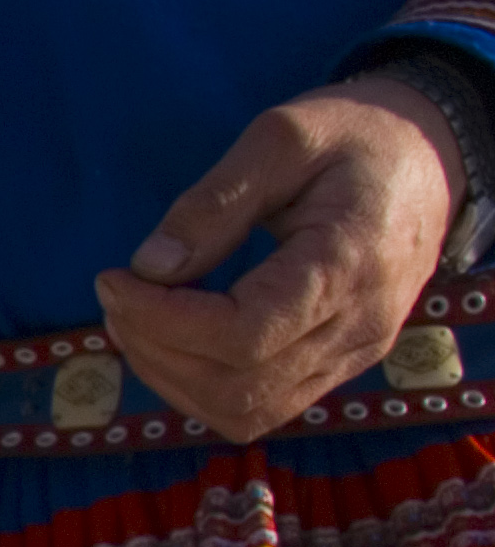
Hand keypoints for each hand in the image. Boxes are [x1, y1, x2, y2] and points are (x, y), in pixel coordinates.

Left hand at [95, 79, 458, 441]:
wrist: (430, 155)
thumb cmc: (357, 136)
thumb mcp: (282, 137)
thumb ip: (215, 200)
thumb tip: (151, 266)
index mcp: (347, 266)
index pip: (242, 335)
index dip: (162, 320)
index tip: (114, 278)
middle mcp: (359, 326)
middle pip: (236, 384)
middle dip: (155, 348)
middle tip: (117, 297)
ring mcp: (355, 353)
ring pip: (245, 410)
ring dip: (171, 376)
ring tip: (134, 319)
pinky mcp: (342, 363)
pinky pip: (263, 405)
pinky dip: (202, 386)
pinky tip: (173, 340)